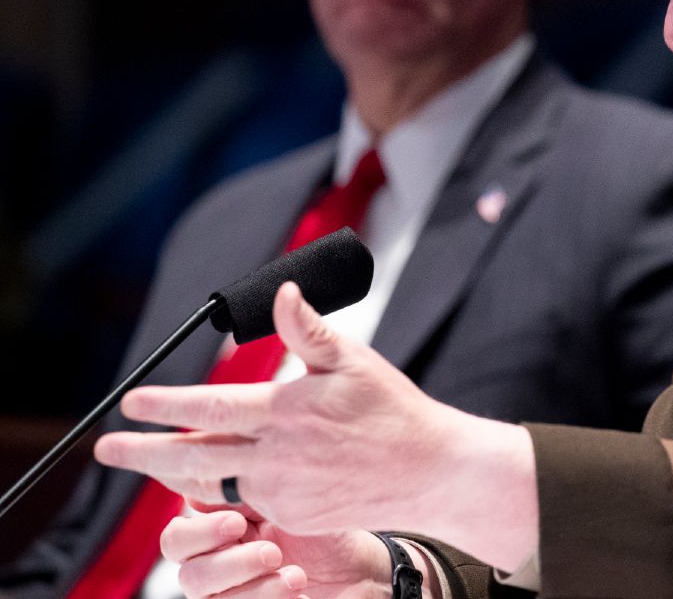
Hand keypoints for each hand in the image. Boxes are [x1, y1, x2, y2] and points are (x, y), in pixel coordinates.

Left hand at [94, 282, 539, 569]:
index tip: (132, 402)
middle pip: (192, 455)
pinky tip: (211, 476)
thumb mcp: (354, 361)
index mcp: (289, 411)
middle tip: (105, 448)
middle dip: (142, 452)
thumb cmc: (392, 409)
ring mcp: (282, 491)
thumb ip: (308, 331)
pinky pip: (246, 500)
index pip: (210, 407)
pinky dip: (223, 487)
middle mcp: (278, 455)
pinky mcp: (291, 515)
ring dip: (174, 472)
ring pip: (213, 481)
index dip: (166, 405)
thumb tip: (283, 294)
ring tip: (147, 463)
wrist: (429, 471)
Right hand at [161, 505, 388, 598]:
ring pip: (206, 596)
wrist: (358, 569)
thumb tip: (215, 471)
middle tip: (271, 552)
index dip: (201, 530)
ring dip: (253, 587)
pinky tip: (297, 589)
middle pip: (186, 571)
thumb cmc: (324, 529)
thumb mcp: (293, 498)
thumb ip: (249, 488)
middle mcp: (216, 560)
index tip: (239, 521)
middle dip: (227, 562)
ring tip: (295, 575)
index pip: (178, 534)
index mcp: (219, 527)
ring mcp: (229, 591)